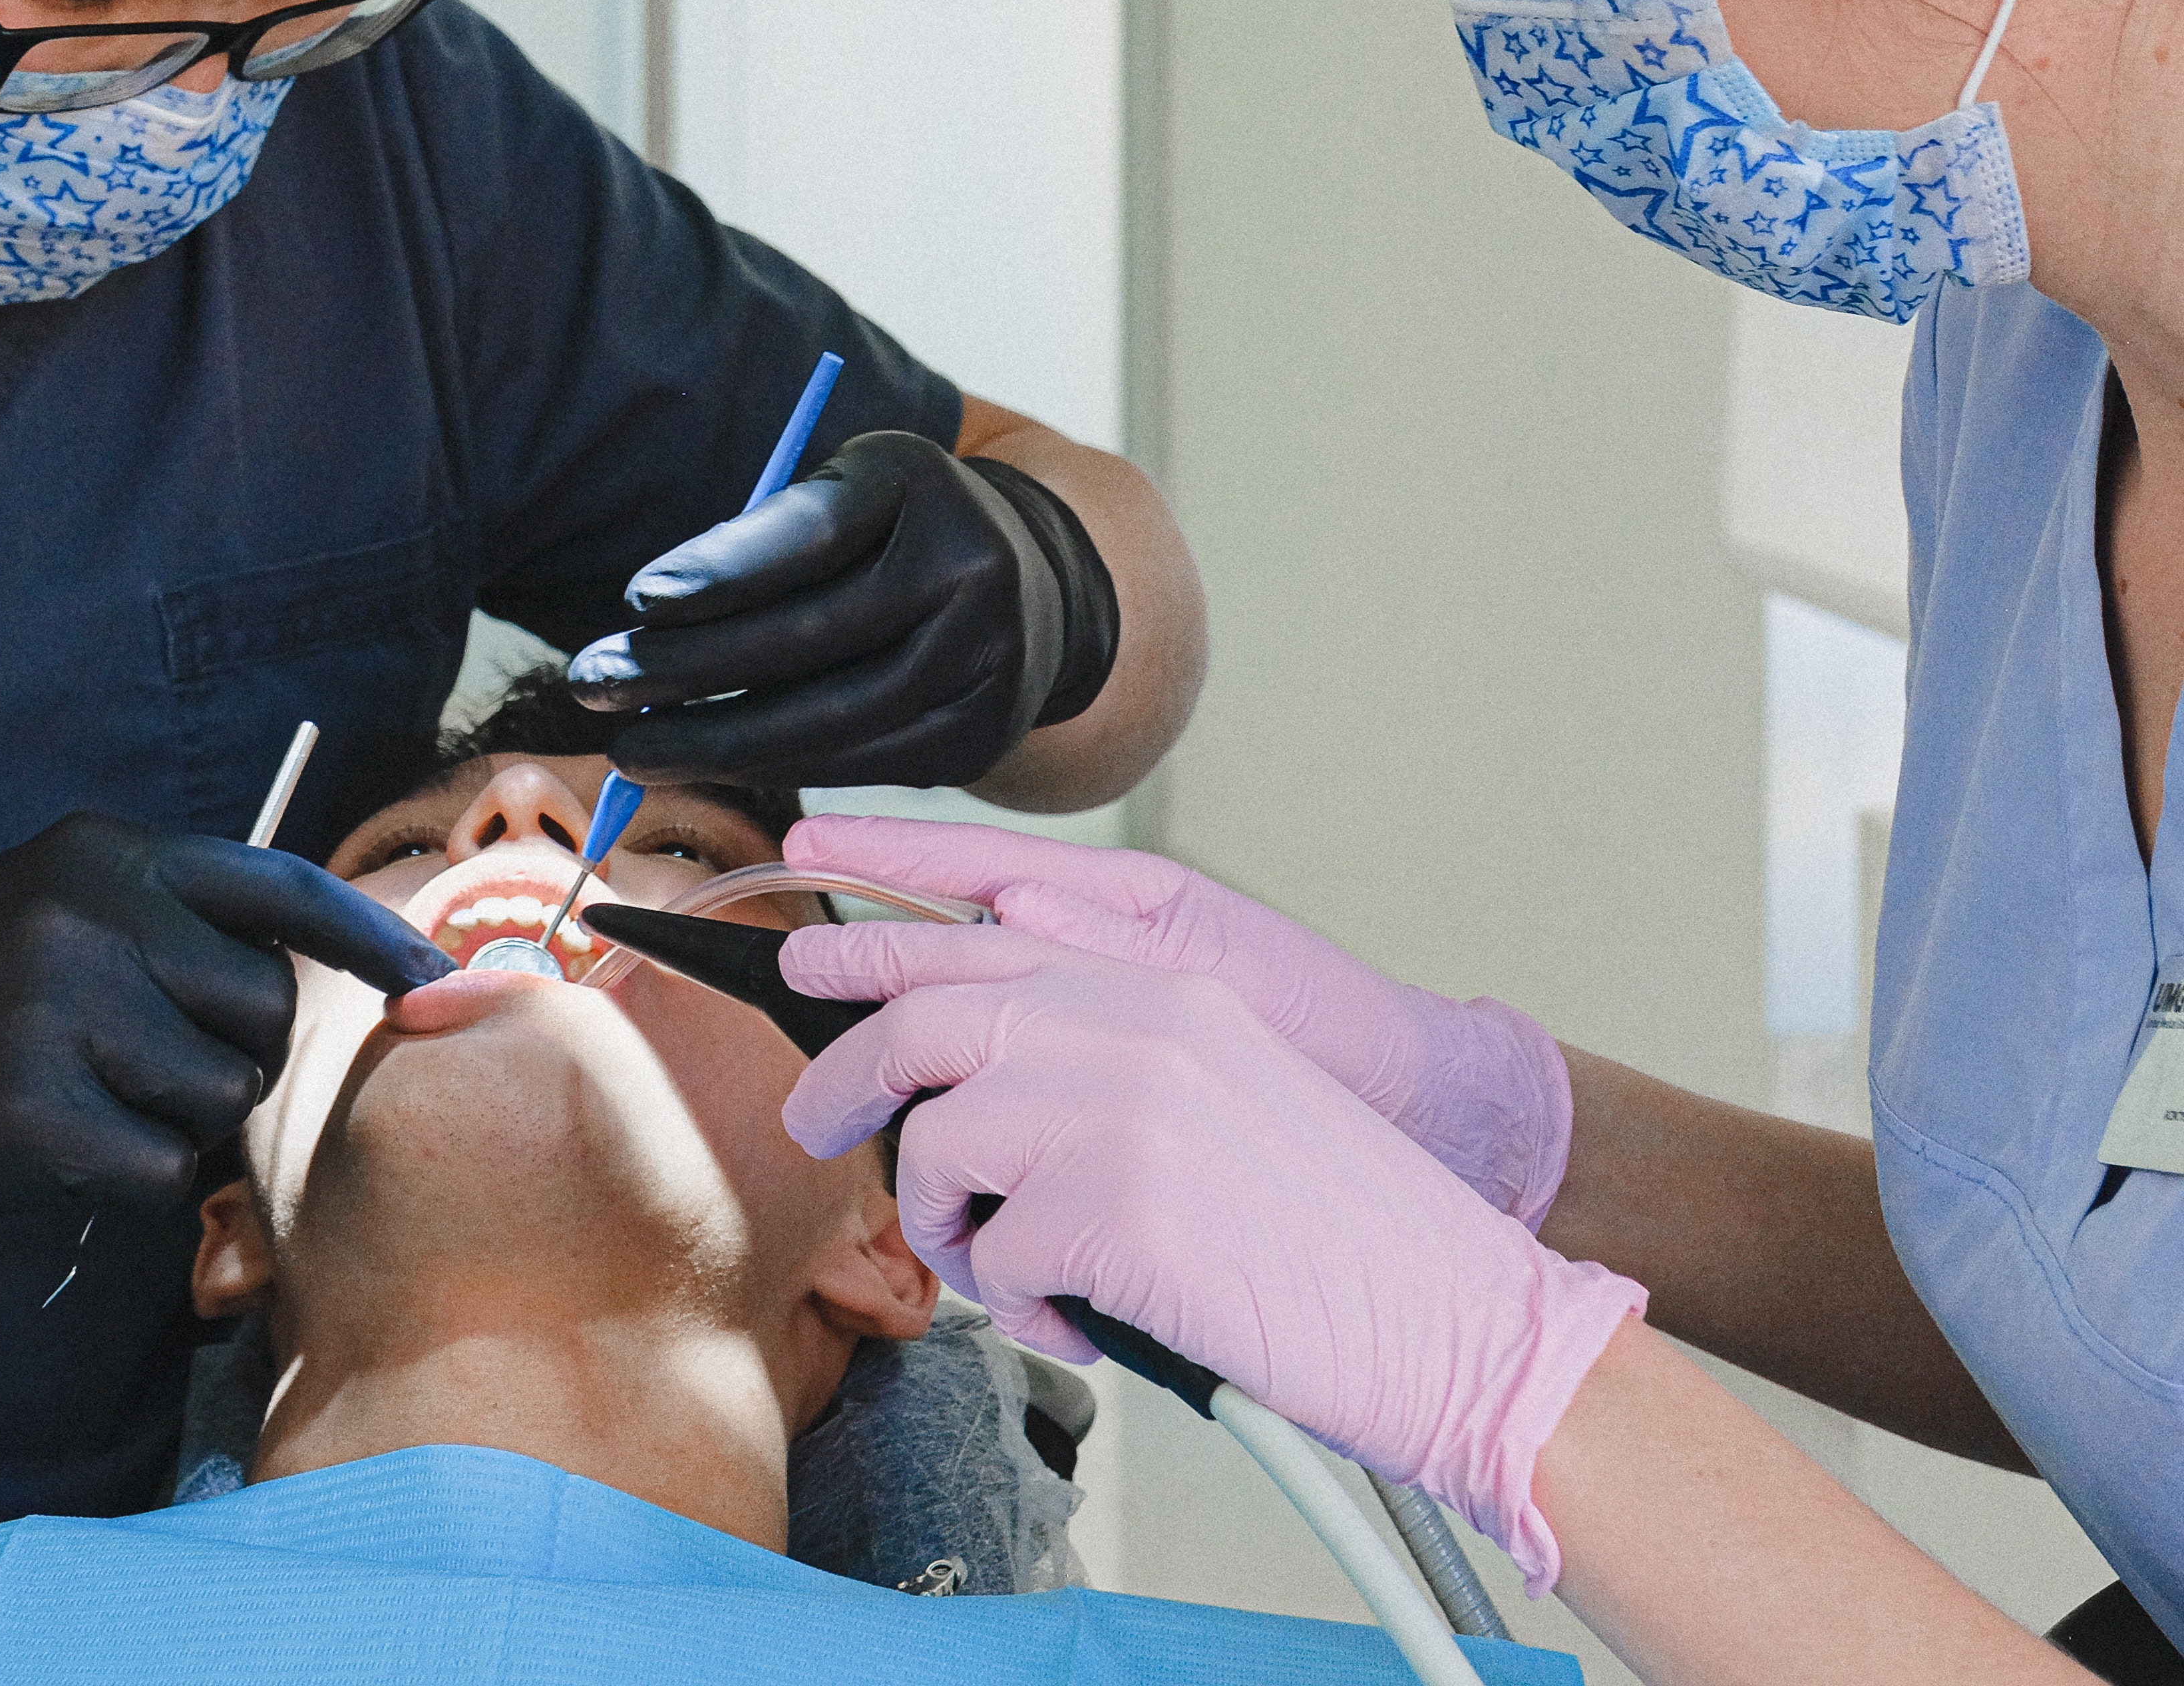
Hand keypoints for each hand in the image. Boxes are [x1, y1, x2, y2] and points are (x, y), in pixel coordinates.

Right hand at [0, 811, 450, 1253]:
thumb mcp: (50, 906)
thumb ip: (166, 920)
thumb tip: (321, 966)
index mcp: (106, 852)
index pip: (280, 884)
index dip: (372, 936)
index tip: (439, 982)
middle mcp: (91, 911)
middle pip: (268, 1007)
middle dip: (235, 1054)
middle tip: (142, 1068)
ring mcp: (61, 1005)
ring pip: (219, 1094)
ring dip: (174, 1121)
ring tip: (80, 1097)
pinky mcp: (36, 1108)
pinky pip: (160, 1172)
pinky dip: (123, 1181)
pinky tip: (48, 1148)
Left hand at [563, 431, 1117, 789]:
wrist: (1035, 589)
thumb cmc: (894, 529)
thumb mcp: (842, 489)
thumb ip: (761, 533)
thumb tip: (652, 613)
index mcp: (920, 484)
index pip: (811, 533)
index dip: (721, 570)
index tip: (637, 601)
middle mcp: (969, 571)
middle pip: (808, 640)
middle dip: (685, 671)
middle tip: (594, 688)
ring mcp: (984, 663)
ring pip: (827, 721)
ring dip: (715, 742)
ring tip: (632, 748)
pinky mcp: (978, 736)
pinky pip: (853, 765)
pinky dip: (773, 768)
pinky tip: (710, 763)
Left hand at [779, 920, 1644, 1593]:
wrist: (1458, 1319)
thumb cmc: (1340, 1238)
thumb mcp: (1216, 1092)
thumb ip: (1098, 1059)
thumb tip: (959, 1089)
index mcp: (1163, 985)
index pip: (977, 940)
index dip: (874, 950)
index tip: (805, 964)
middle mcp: (1134, 1022)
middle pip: (922, 1021)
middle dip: (845, 1079)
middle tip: (812, 1126)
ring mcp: (1121, 1109)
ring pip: (942, 1146)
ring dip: (950, 1225)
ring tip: (1012, 1274)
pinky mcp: (1115, 1209)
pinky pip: (1001, 1260)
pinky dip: (1027, 1309)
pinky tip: (1094, 1323)